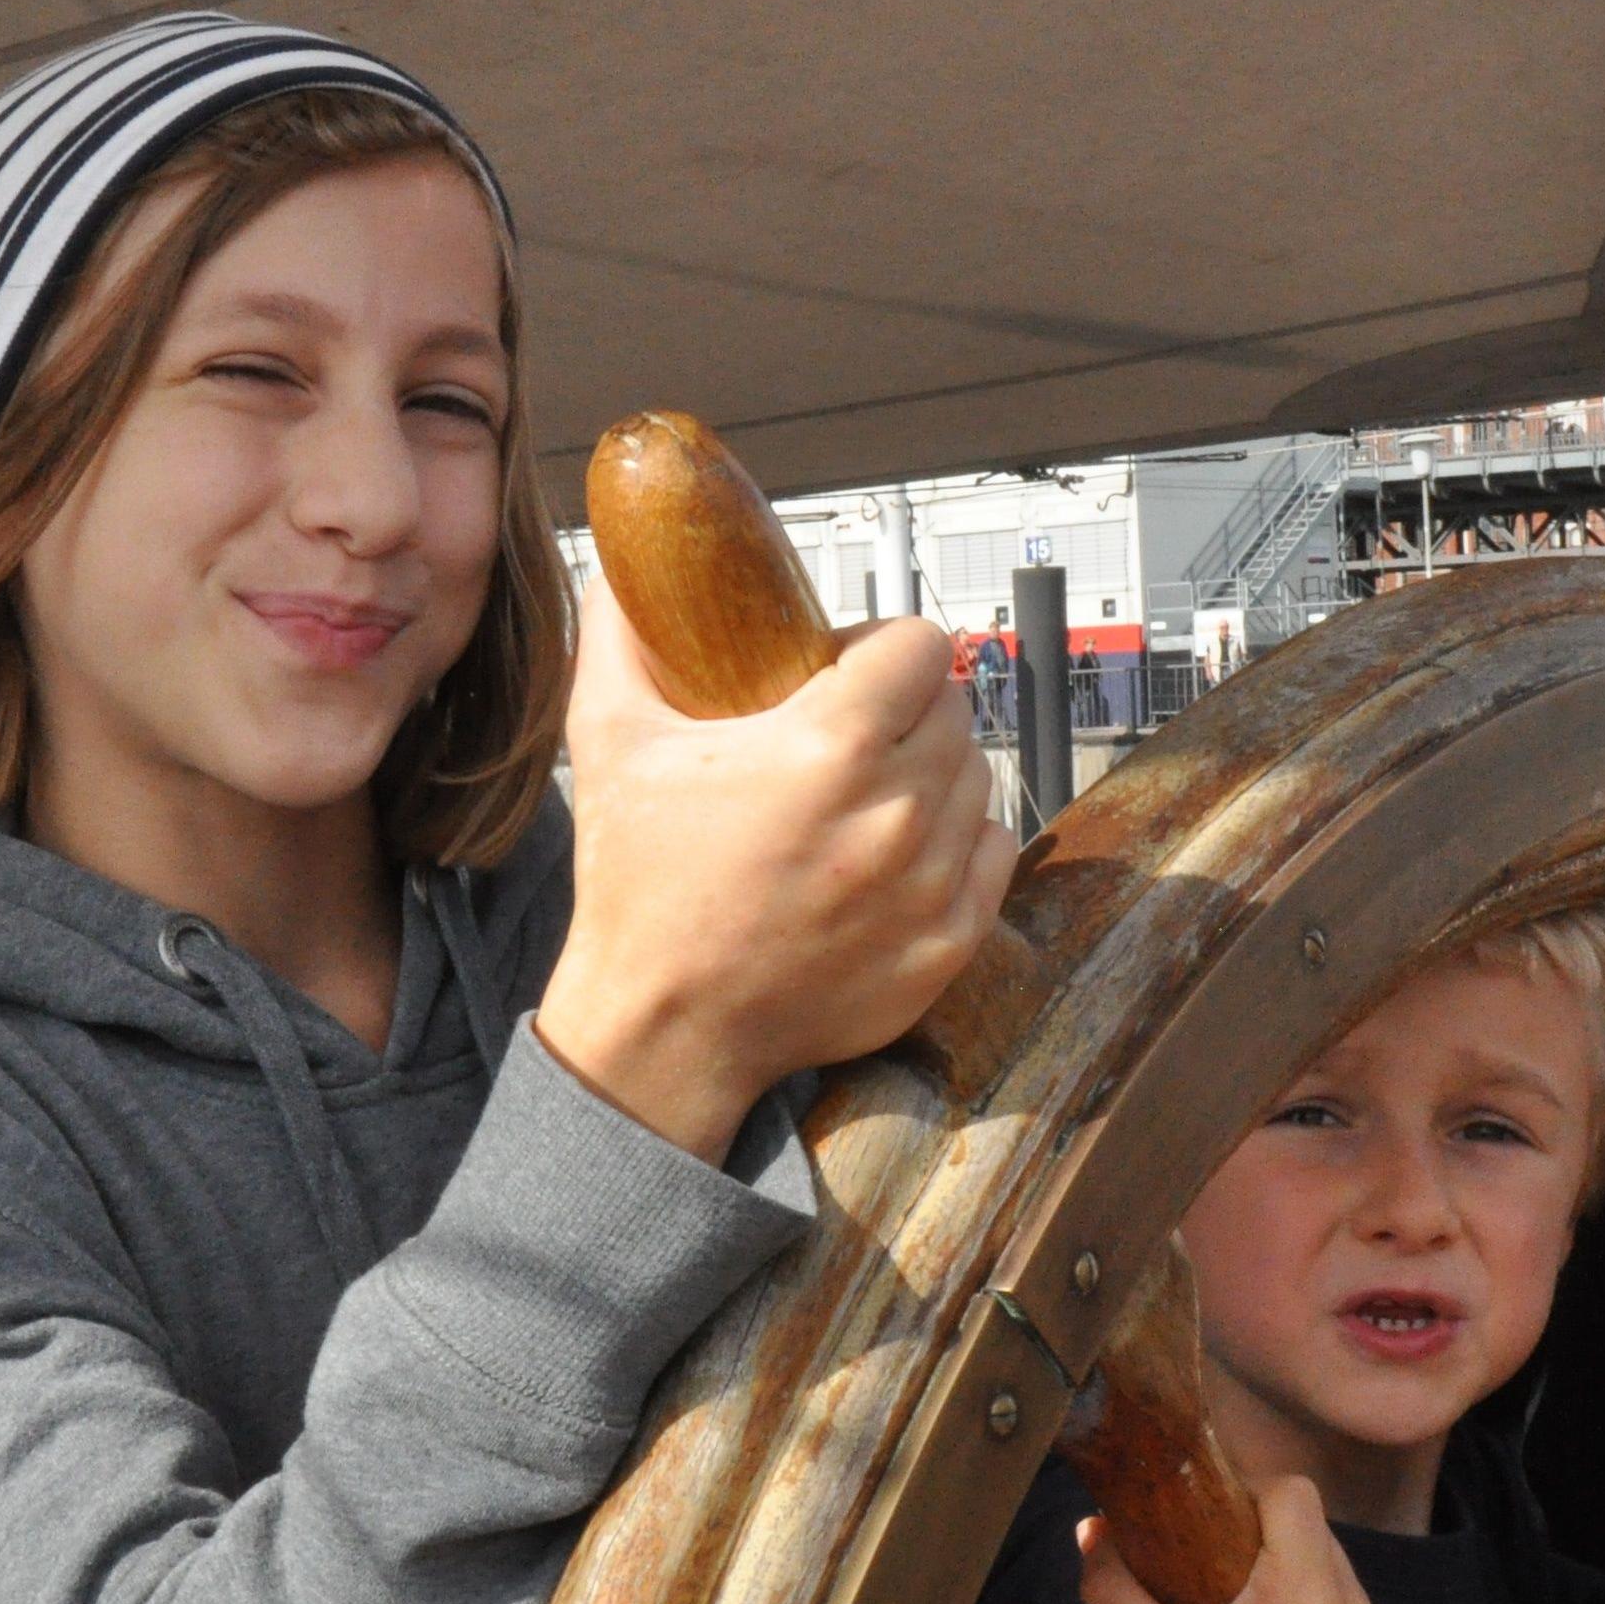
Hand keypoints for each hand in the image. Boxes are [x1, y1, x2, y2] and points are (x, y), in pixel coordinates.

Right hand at [537, 592, 1019, 1156]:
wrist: (666, 1028)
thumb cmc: (639, 890)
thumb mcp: (610, 744)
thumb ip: (618, 640)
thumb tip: (619, 575)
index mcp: (831, 748)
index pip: (920, 645)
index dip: (881, 647)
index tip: (845, 670)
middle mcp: (897, 812)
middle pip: (952, 708)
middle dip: (906, 708)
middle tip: (850, 735)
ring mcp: (932, 882)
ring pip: (976, 776)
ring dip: (934, 772)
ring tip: (869, 795)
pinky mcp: (951, 941)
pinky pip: (994, 850)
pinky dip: (960, 842)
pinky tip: (899, 851)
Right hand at [1079, 1478, 1400, 1603]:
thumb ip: (1112, 1582)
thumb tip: (1090, 1528)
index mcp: (1310, 1594)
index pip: (1295, 1494)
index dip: (1249, 1491)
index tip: (1207, 1521)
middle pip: (1320, 1541)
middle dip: (1271, 1545)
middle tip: (1215, 1575)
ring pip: (1343, 1592)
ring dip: (1301, 1592)